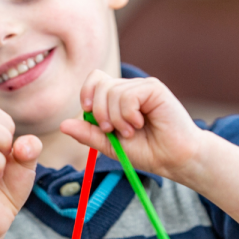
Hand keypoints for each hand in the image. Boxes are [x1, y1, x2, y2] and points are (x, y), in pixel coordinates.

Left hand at [60, 70, 204, 182]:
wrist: (175, 159)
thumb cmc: (148, 152)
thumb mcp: (110, 145)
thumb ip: (89, 134)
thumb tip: (63, 124)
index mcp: (118, 98)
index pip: (95, 79)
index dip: (87, 93)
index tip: (88, 112)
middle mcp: (129, 89)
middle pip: (100, 84)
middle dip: (99, 112)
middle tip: (113, 131)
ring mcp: (142, 87)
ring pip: (113, 91)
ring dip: (117, 118)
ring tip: (132, 131)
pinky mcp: (154, 89)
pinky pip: (128, 95)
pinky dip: (128, 114)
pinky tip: (140, 124)